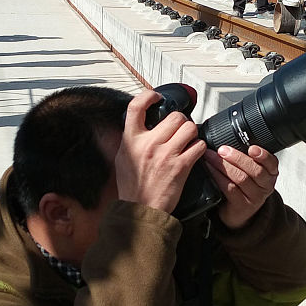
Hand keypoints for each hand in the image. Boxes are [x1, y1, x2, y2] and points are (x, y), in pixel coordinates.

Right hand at [116, 91, 204, 214]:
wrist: (140, 209)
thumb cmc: (131, 186)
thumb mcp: (120, 159)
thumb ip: (121, 140)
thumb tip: (106, 128)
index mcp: (131, 140)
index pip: (136, 107)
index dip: (148, 96)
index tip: (156, 97)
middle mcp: (149, 144)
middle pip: (175, 117)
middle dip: (180, 122)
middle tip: (179, 130)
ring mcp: (166, 155)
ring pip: (189, 128)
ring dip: (192, 134)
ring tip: (187, 141)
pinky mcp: (181, 167)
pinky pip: (198, 146)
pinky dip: (199, 148)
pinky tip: (193, 153)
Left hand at [204, 145, 278, 229]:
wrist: (238, 212)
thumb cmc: (242, 187)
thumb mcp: (249, 171)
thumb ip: (245, 156)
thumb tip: (228, 137)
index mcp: (270, 173)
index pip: (272, 163)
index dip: (263, 155)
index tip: (252, 148)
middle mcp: (265, 186)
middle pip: (255, 170)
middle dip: (237, 157)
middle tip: (222, 149)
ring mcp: (255, 197)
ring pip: (241, 178)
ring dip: (224, 165)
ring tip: (211, 157)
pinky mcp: (242, 206)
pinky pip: (230, 189)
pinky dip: (219, 177)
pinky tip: (211, 170)